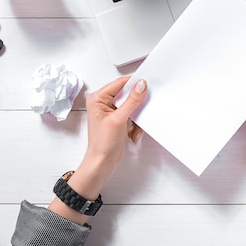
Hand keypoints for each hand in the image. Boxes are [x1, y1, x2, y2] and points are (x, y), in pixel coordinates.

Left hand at [49, 76, 146, 223]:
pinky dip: (136, 123)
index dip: (134, 83)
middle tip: (139, 112)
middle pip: (127, 94)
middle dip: (136, 105)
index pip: (119, 83)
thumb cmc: (102, 144)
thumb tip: (140, 85)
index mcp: (98, 98)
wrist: (102, 162)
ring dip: (136, 117)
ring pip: (132, 105)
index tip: (147, 84)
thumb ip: (131, 101)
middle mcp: (103, 102)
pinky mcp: (118, 118)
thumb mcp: (118, 119)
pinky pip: (133, 114)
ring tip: (133, 128)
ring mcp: (111, 110)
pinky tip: (132, 132)